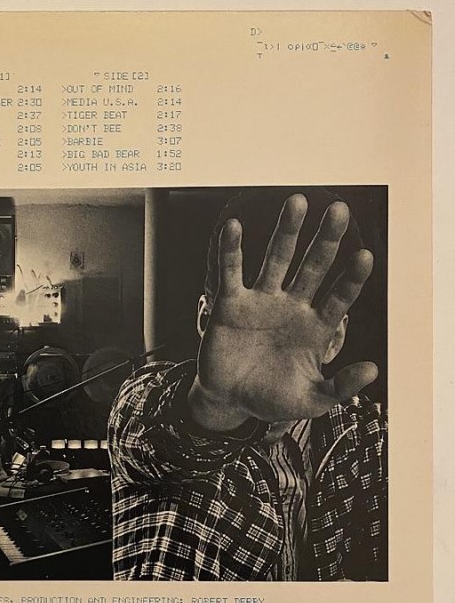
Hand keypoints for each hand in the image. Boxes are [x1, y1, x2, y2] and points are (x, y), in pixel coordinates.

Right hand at [187, 193, 376, 431]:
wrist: (229, 401)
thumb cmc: (272, 399)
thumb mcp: (311, 401)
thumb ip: (340, 387)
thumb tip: (374, 369)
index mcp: (315, 328)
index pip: (339, 297)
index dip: (351, 279)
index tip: (364, 256)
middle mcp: (292, 307)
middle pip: (313, 267)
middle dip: (326, 240)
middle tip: (340, 211)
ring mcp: (262, 302)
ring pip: (277, 259)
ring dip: (287, 232)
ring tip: (298, 201)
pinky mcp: (231, 304)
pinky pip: (231, 272)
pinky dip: (231, 251)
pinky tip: (234, 227)